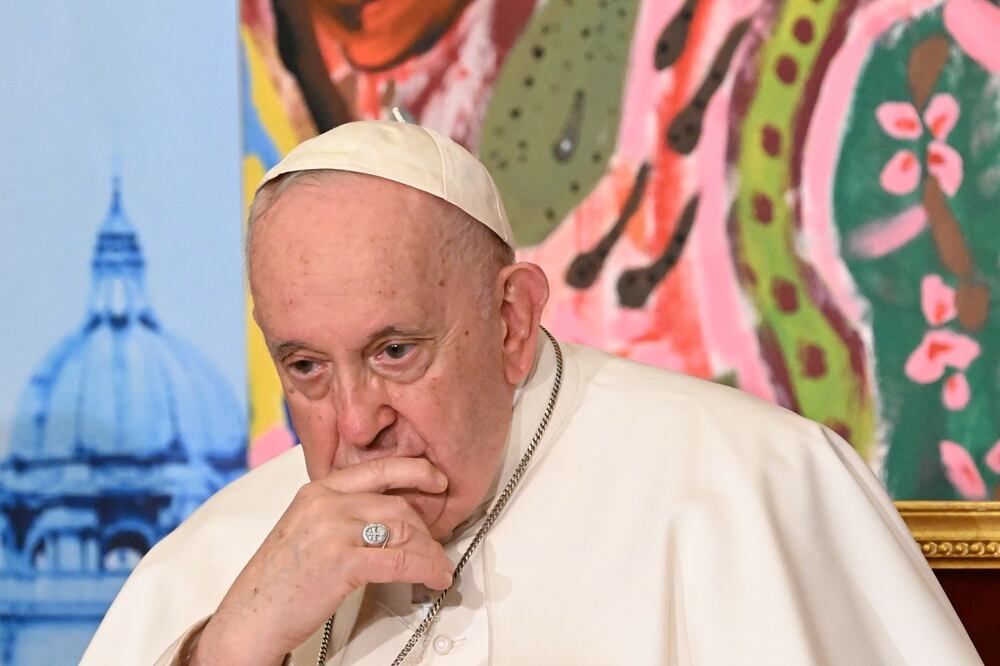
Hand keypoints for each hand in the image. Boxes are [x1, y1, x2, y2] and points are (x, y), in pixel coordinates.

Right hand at [190, 457, 452, 664]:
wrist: (248, 619)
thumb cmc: (277, 583)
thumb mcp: (306, 531)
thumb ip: (341, 516)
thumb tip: (388, 520)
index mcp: (317, 491)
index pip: (378, 468)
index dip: (415, 471)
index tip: (437, 479)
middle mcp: (325, 503)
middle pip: (397, 504)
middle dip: (426, 529)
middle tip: (437, 547)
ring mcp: (332, 530)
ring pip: (404, 530)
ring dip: (431, 552)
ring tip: (439, 567)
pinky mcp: (341, 561)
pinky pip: (400, 560)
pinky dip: (426, 570)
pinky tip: (434, 578)